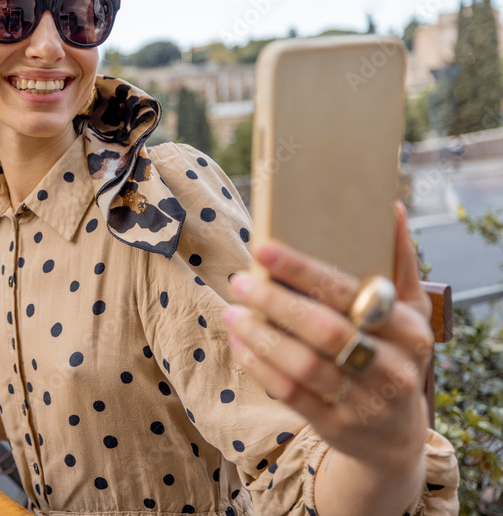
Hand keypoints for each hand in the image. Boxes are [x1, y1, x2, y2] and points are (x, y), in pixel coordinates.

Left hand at [223, 202, 432, 473]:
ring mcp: (365, 401)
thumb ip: (400, 263)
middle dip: (275, 302)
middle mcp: (392, 367)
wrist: (398, 435)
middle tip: (239, 281)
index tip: (263, 248)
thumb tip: (390, 208)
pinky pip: (290, 393)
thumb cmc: (396, 355)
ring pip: (303, 365)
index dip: (304, 270)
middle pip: (325, 330)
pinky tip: (240, 344)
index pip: (350, 293)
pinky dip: (259, 366)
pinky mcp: (336, 425)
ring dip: (260, 336)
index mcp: (409, 330)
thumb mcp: (411, 313)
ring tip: (232, 312)